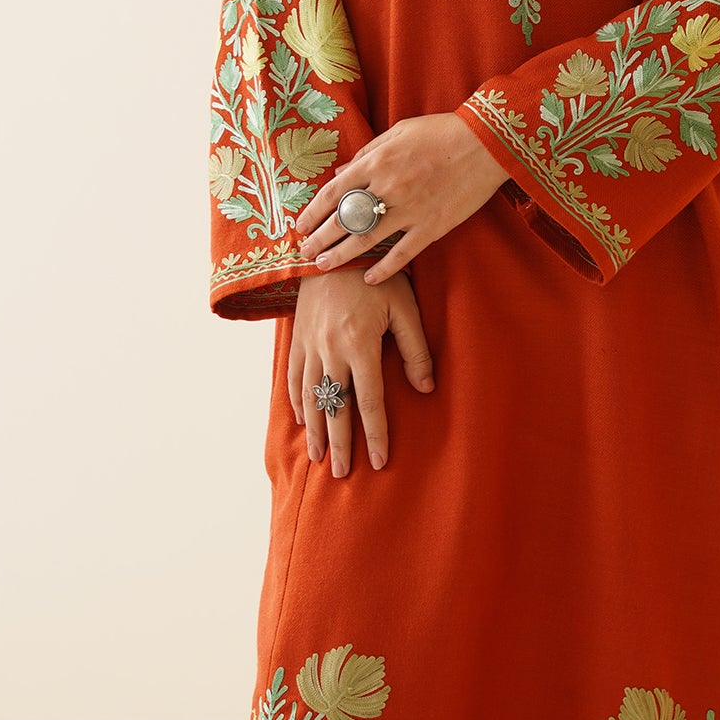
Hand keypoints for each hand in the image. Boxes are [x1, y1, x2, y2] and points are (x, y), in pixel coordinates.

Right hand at [292, 267, 435, 475]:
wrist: (334, 245)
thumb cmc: (376, 274)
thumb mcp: (405, 306)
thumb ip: (415, 349)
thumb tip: (427, 388)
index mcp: (360, 345)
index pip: (369, 402)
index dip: (375, 435)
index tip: (378, 462)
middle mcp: (330, 351)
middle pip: (336, 408)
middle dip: (341, 444)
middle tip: (344, 474)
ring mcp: (310, 345)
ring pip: (311, 398)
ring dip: (316, 430)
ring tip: (320, 457)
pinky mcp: (297, 337)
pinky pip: (293, 376)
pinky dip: (296, 401)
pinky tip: (302, 419)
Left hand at [293, 111, 509, 284]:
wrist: (485, 143)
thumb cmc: (441, 131)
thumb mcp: (398, 132)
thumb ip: (368, 152)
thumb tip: (341, 172)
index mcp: (378, 161)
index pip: (334, 192)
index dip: (314, 211)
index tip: (300, 225)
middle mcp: (388, 187)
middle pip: (344, 220)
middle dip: (320, 238)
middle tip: (304, 253)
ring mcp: (410, 210)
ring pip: (367, 239)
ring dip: (341, 255)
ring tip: (323, 266)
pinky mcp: (432, 226)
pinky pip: (402, 253)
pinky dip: (383, 268)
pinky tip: (368, 278)